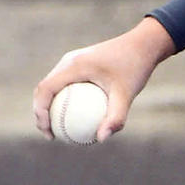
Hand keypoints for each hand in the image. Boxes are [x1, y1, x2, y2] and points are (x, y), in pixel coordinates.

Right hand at [33, 16, 176, 140]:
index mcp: (73, 65)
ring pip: (53, 85)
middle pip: (44, 88)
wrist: (145, 44)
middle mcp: (68, 61)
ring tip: (60, 129)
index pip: (45, 90)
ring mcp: (73, 60)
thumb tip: (101, 139)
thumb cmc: (136, 67)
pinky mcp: (81, 62)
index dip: (39, 112)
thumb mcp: (127, 94)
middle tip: (51, 135)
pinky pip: (66, 83)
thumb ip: (116, 117)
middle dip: (41, 113)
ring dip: (50, 106)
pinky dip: (64, 100)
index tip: (49, 133)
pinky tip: (78, 117)